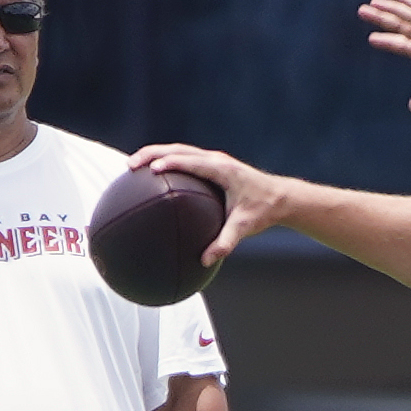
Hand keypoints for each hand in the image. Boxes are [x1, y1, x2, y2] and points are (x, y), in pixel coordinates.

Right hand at [125, 143, 290, 267]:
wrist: (280, 197)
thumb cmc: (263, 211)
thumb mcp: (244, 228)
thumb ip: (225, 243)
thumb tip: (205, 261)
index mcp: (222, 169)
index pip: (191, 161)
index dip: (170, 163)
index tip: (151, 170)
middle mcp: (215, 160)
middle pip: (177, 149)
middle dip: (152, 154)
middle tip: (131, 166)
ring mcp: (213, 159)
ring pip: (178, 150)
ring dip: (155, 154)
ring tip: (133, 166)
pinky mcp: (211, 164)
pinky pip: (184, 158)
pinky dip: (166, 161)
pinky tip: (151, 176)